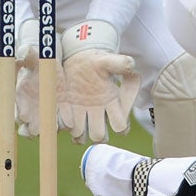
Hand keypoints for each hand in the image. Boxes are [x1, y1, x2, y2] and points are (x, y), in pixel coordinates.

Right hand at [15, 19, 58, 136]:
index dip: (22, 116)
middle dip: (34, 129)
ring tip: (56, 127)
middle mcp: (33, 110)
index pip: (19, 114)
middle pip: (31, 128)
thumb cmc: (36, 60)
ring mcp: (47, 111)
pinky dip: (67, 122)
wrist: (49, 63)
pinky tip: (71, 122)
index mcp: (21, 98)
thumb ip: (26, 55)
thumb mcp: (32, 56)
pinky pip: (64, 120)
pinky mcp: (62, 110)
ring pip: (47, 128)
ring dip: (50, 129)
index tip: (25, 116)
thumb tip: (22, 51)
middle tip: (38, 129)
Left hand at [57, 20, 139, 143]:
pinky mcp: (68, 111)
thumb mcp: (109, 60)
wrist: (79, 59)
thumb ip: (121, 63)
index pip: (120, 124)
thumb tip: (131, 65)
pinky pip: (65, 126)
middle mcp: (98, 112)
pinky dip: (64, 125)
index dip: (120, 126)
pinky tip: (66, 115)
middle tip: (93, 125)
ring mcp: (82, 113)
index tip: (115, 116)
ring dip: (79, 134)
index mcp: (112, 102)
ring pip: (81, 136)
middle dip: (97, 134)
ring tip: (77, 124)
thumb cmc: (97, 61)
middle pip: (100, 135)